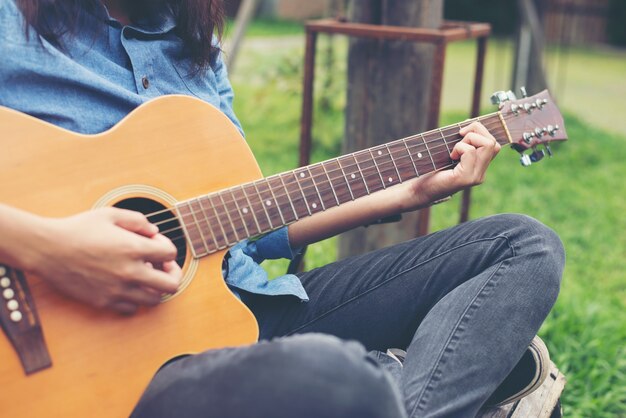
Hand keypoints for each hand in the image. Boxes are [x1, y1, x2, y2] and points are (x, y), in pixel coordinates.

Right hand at [28, 207, 180, 313]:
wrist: (47, 249)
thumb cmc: (78, 228)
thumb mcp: (111, 214)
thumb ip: (138, 221)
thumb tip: (154, 231)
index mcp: (133, 248)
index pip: (171, 253)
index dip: (167, 247)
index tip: (156, 244)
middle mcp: (129, 272)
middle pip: (172, 285)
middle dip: (173, 274)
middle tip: (163, 267)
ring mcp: (118, 290)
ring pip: (154, 300)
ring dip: (155, 288)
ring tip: (146, 276)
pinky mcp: (104, 302)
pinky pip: (132, 308)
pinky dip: (136, 299)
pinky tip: (128, 286)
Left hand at [400, 122, 500, 210]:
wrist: (418, 189)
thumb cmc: (429, 170)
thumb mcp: (449, 152)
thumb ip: (462, 142)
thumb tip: (469, 124)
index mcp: (478, 168)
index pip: (494, 145)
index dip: (480, 132)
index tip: (461, 132)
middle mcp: (480, 174)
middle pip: (493, 143)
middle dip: (476, 132)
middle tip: (457, 140)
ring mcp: (475, 177)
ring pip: (487, 145)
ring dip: (468, 139)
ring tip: (454, 150)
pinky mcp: (465, 178)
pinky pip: (471, 152)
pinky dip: (460, 147)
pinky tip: (451, 156)